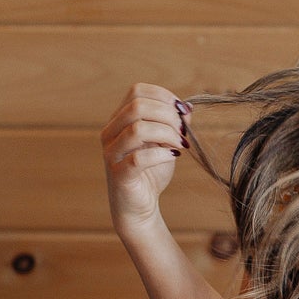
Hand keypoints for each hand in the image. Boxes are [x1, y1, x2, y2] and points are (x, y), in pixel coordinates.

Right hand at [100, 81, 190, 236]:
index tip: (182, 111)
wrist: (140, 207)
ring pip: (137, 129)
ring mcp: (112, 153)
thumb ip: (174, 124)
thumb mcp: (167, 143)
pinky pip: (138, 158)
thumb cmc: (152, 173)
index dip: (164, 96)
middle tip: (183, 132)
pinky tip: (174, 157)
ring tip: (180, 145)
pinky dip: (161, 155)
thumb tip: (187, 107)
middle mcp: (111, 132)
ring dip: (166, 134)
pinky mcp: (119, 173)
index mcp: (120, 119)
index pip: (137, 91)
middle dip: (168, 115)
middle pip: (137, 106)